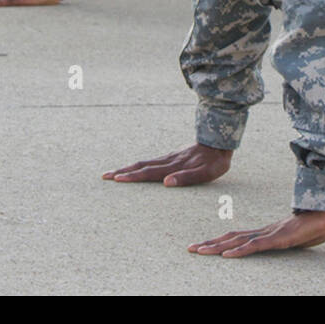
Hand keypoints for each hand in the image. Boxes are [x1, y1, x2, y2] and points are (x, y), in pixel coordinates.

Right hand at [102, 144, 232, 186]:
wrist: (220, 141)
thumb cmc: (215, 161)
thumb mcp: (206, 173)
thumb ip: (187, 178)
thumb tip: (166, 183)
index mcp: (174, 166)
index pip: (149, 173)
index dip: (132, 177)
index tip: (116, 179)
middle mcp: (168, 161)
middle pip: (141, 166)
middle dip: (122, 172)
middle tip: (104, 176)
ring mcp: (169, 158)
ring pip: (144, 163)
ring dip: (128, 168)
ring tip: (114, 173)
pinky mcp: (172, 156)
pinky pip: (151, 161)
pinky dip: (138, 165)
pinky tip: (135, 168)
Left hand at [188, 210, 324, 257]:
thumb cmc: (309, 227)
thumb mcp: (289, 239)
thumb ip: (279, 242)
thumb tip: (273, 246)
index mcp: (262, 233)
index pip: (234, 237)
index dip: (216, 241)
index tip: (199, 246)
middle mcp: (261, 233)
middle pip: (229, 238)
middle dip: (209, 244)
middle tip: (189, 249)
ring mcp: (268, 235)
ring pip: (237, 242)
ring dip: (217, 247)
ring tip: (200, 252)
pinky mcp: (277, 239)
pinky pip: (255, 247)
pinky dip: (239, 252)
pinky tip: (227, 256)